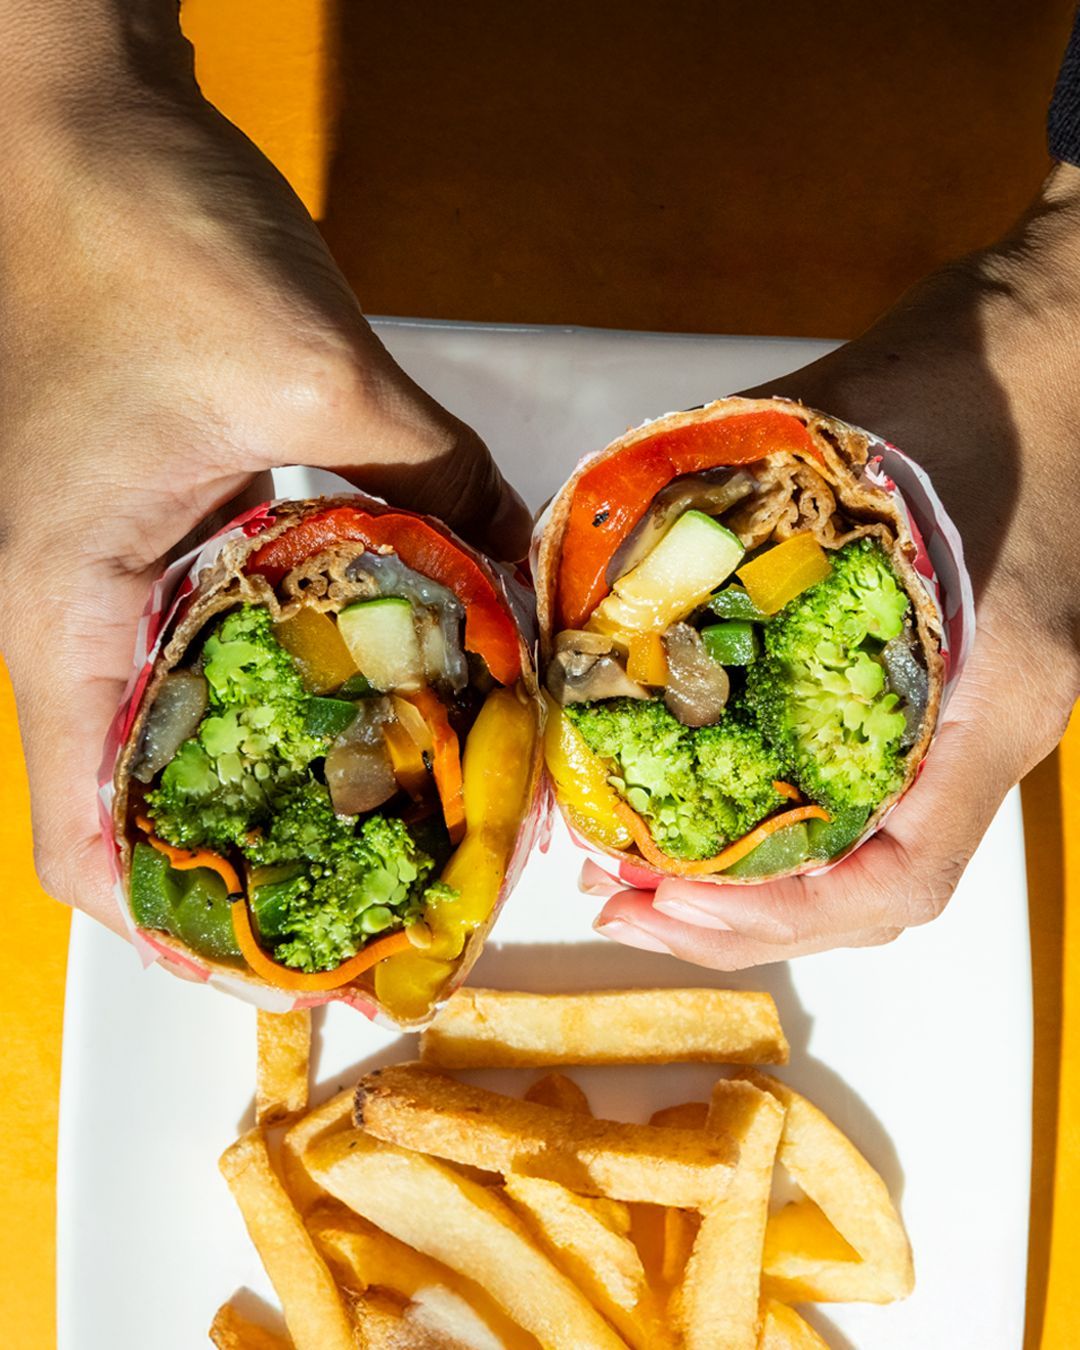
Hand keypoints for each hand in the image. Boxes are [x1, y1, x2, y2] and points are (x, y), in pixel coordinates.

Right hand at [0, 37, 528, 937]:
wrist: (83, 121)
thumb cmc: (137, 235)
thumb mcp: (309, 368)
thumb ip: (428, 474)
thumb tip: (520, 554)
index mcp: (67, 614)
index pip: (81, 841)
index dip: (172, 935)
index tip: (283, 977)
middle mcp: (87, 613)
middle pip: (152, 796)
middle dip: (264, 852)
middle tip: (388, 885)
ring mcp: (128, 567)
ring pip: (204, 713)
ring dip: (300, 755)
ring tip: (416, 793)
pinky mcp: (174, 515)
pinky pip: (242, 624)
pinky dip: (320, 655)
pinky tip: (413, 655)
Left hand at [595, 163, 1079, 967]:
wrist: (1061, 331)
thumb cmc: (970, 375)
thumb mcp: (829, 435)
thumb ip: (712, 516)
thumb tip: (575, 587)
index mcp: (993, 694)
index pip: (898, 875)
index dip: (771, 916)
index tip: (659, 901)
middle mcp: (994, 727)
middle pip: (878, 893)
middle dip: (744, 920)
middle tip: (625, 901)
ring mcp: (979, 711)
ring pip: (879, 854)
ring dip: (764, 884)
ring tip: (651, 874)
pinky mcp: (952, 682)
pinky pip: (880, 795)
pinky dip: (794, 823)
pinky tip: (715, 799)